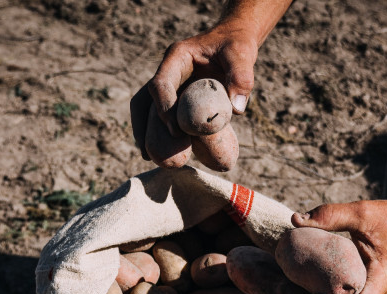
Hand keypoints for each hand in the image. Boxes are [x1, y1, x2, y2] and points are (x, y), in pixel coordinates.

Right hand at [130, 22, 258, 165]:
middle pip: (146, 99)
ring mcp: (172, 85)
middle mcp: (169, 71)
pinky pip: (163, 115)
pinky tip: (166, 152)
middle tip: (149, 153)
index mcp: (177, 57)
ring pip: (148, 108)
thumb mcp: (242, 55)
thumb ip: (241, 78)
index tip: (176, 132)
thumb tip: (236, 110)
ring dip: (147, 132)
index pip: (161, 83)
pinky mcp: (178, 96)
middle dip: (144, 126)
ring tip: (149, 157)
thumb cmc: (236, 46)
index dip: (164, 108)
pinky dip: (161, 132)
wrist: (234, 42)